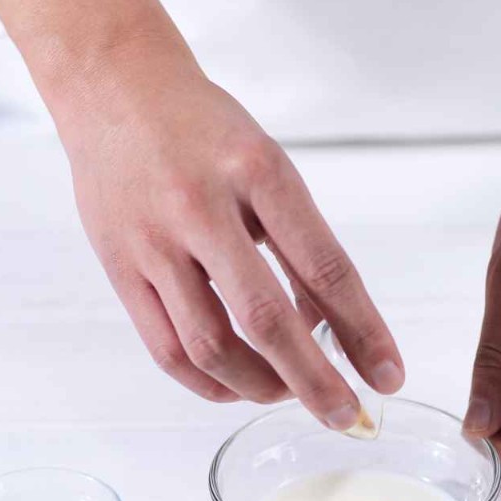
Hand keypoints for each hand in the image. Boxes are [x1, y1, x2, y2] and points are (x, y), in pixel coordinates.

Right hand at [0, 0, 402, 428]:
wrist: (112, 87)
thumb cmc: (203, 130)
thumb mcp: (267, 165)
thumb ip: (299, 244)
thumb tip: (336, 330)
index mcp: (258, 171)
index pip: (325, 266)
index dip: (363, 330)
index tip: (389, 374)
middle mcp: (202, 207)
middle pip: (265, 320)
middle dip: (314, 380)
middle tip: (345, 414)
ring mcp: (153, 242)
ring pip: (211, 346)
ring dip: (259, 386)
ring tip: (288, 392)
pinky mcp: (119, 268)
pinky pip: (167, 350)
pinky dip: (208, 382)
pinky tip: (237, 386)